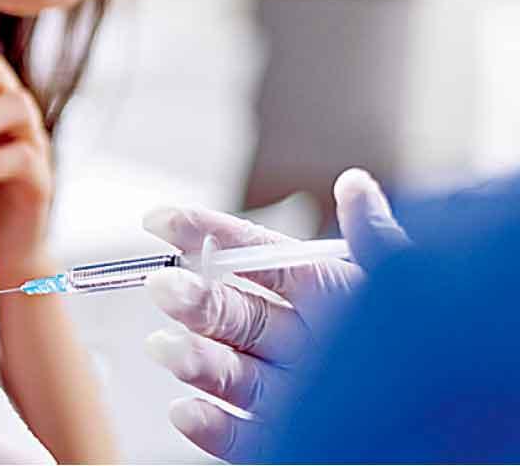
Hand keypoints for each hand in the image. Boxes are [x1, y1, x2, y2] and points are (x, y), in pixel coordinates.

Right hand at [141, 168, 411, 461]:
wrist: (461, 434)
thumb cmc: (438, 353)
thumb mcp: (409, 289)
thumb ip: (377, 241)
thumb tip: (355, 185)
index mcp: (321, 295)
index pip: (254, 257)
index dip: (208, 235)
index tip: (163, 220)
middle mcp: (295, 341)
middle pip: (232, 314)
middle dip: (193, 299)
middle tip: (165, 287)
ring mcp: (285, 391)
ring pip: (226, 371)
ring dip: (191, 358)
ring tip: (167, 348)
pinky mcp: (277, 439)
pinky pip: (236, 434)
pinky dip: (207, 424)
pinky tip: (187, 409)